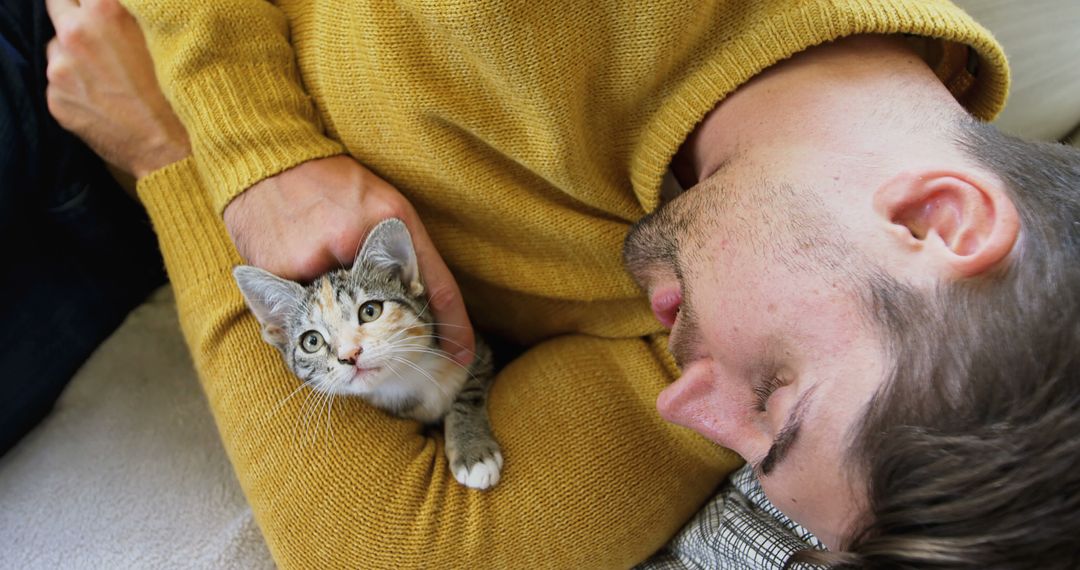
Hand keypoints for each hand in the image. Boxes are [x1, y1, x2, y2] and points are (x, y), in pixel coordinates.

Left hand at [44, 0, 189, 177]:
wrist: (172, 150)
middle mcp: (75, 34)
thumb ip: (128, 15)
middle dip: (77, 16)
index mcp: (104, 10)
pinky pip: (59, 82)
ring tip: (109, 76)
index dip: (95, 3)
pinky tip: (105, 100)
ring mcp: (61, 68)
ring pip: (58, 47)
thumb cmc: (179, 94)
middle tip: (100, 34)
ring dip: (75, 54)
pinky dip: (76, 87)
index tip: (104, 13)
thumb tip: (114, 9)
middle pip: (58, 5)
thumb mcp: (161, 38)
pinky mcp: (56, 99)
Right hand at [224, 155, 476, 364]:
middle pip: (382, 314)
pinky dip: (306, 311)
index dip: (451, 326)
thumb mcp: (386, 206)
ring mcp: (313, 260)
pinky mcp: (278, 274)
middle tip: (364, 317)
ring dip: (336, 315)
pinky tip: (297, 278)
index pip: (434, 287)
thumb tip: (434, 310)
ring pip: (340, 319)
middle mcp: (355, 242)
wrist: (267, 163)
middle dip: (380, 328)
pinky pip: (303, 315)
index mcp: (391, 221)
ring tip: (316, 274)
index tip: (460, 355)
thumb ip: (410, 252)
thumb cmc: (336, 186)